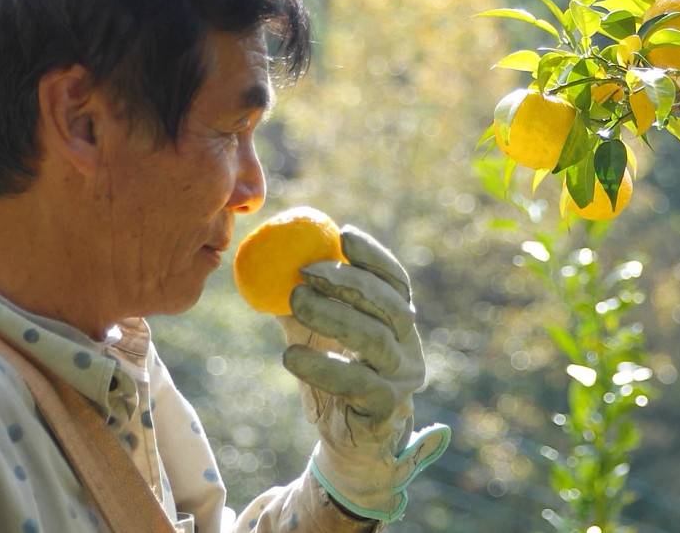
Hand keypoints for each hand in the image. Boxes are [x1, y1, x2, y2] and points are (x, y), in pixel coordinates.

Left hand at [277, 225, 449, 521]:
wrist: (350, 444)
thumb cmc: (335, 380)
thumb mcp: (320, 336)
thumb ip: (306, 300)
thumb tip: (270, 259)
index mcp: (400, 323)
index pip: (396, 282)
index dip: (373, 256)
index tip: (343, 234)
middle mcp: (409, 347)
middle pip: (388, 305)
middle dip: (349, 282)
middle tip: (305, 271)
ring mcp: (401, 378)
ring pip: (373, 339)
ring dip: (334, 315)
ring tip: (295, 301)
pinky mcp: (385, 408)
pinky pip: (356, 382)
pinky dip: (322, 366)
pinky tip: (290, 355)